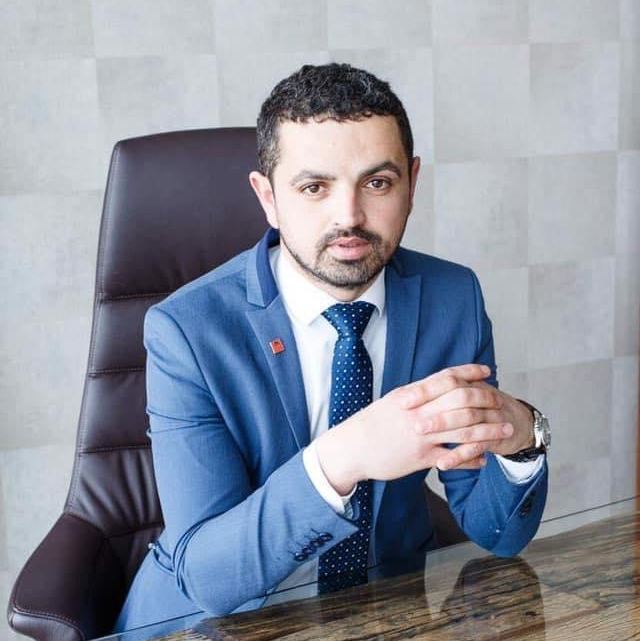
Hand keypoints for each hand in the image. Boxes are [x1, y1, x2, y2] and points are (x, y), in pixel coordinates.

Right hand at [315, 364, 509, 493]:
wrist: (351, 448)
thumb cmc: (371, 424)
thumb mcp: (392, 402)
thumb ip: (417, 395)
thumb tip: (438, 387)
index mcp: (411, 395)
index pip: (446, 378)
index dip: (469, 372)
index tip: (487, 371)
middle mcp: (419, 412)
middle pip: (461, 401)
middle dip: (485, 400)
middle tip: (500, 402)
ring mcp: (421, 435)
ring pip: (464, 430)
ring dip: (488, 431)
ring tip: (505, 432)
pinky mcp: (420, 458)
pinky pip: (453, 458)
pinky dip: (471, 458)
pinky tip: (484, 459)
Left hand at [418, 381, 534, 469]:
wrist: (518, 423)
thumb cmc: (483, 409)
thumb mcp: (465, 396)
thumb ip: (441, 395)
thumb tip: (407, 396)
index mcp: (468, 384)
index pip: (445, 381)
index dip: (424, 391)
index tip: (403, 400)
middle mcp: (480, 397)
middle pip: (455, 399)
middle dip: (432, 410)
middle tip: (411, 421)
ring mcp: (489, 417)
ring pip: (465, 422)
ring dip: (443, 430)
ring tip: (421, 438)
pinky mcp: (496, 437)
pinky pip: (476, 446)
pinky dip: (459, 456)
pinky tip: (443, 464)